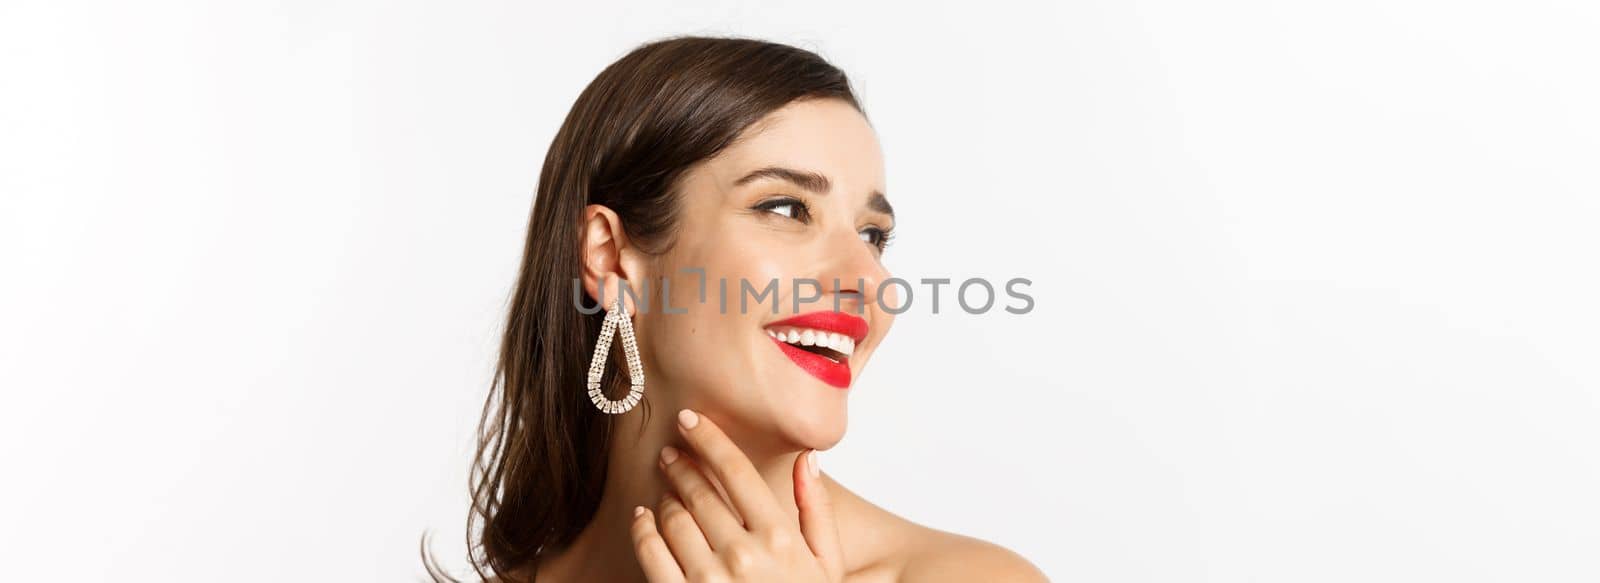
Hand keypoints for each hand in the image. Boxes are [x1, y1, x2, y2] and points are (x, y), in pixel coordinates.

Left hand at [630, 409, 842, 582]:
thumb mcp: (829, 565)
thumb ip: (818, 511)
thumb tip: (808, 459)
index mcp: (780, 536)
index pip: (736, 470)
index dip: (709, 439)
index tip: (690, 420)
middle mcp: (742, 553)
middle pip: (698, 490)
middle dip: (681, 465)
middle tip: (672, 454)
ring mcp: (708, 578)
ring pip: (672, 516)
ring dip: (665, 498)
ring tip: (666, 492)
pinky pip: (651, 552)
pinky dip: (642, 528)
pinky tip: (643, 517)